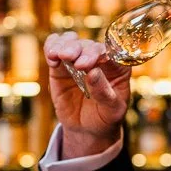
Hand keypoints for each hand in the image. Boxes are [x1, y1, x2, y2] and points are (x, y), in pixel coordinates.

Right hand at [44, 31, 130, 157]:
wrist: (87, 129)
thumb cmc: (105, 117)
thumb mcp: (111, 110)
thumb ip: (104, 92)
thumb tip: (93, 72)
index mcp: (118, 67)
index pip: (112, 52)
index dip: (100, 54)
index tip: (88, 64)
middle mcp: (99, 58)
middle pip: (90, 45)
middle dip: (82, 51)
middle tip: (75, 62)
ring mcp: (78, 59)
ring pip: (72, 41)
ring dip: (65, 45)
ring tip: (60, 55)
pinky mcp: (61, 65)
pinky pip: (55, 48)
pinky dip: (52, 46)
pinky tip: (52, 57)